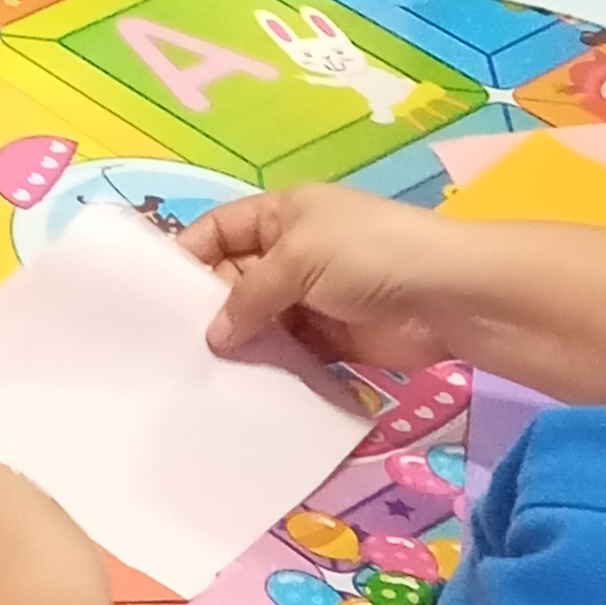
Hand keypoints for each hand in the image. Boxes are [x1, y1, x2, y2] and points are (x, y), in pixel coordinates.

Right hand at [191, 184, 470, 373]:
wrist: (449, 296)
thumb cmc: (369, 254)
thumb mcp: (298, 257)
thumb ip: (248, 296)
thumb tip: (213, 337)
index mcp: (282, 213)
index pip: (219, 230)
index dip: (188, 257)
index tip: (156, 299)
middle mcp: (293, 252)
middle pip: (234, 279)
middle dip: (209, 309)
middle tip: (173, 348)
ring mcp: (313, 297)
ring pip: (259, 322)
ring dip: (239, 344)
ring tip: (200, 375)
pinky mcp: (332, 339)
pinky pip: (288, 354)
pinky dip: (270, 369)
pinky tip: (244, 390)